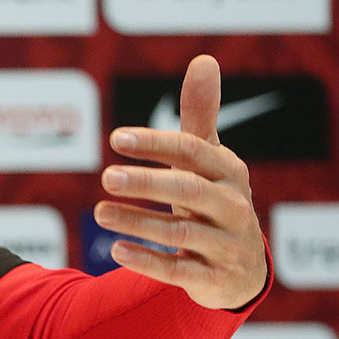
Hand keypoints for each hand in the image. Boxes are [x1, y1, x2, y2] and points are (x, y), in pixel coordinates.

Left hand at [93, 55, 267, 309]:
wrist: (239, 268)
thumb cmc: (214, 199)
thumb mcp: (210, 159)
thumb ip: (200, 115)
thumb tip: (204, 60)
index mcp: (229, 172)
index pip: (193, 151)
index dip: (155, 144)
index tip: (115, 139)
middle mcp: (233, 207)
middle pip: (188, 191)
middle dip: (147, 183)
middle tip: (105, 176)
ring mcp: (227, 245)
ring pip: (180, 232)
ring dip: (137, 222)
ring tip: (98, 212)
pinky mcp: (214, 279)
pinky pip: (179, 271)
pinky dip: (147, 261)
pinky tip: (115, 250)